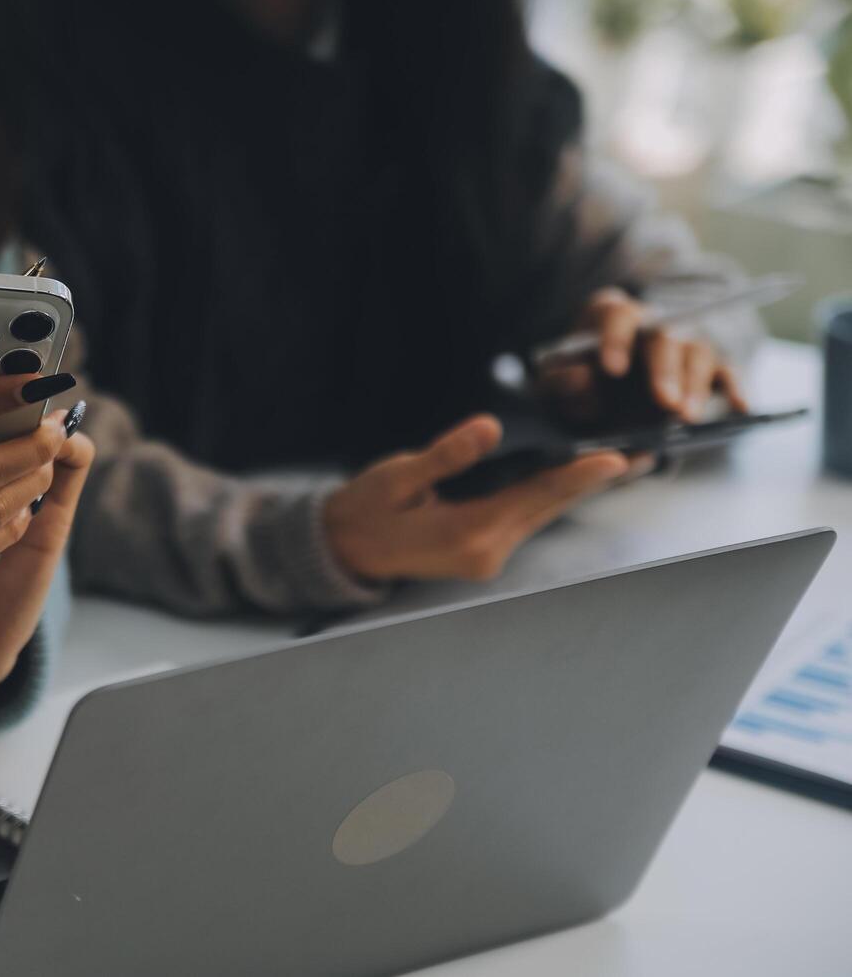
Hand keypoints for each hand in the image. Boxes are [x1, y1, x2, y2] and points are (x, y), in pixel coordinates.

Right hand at [323, 415, 628, 581]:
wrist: (344, 549)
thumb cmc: (366, 510)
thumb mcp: (398, 476)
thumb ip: (447, 454)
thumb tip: (489, 427)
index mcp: (467, 533)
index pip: (534, 496)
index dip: (578, 475)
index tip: (617, 459)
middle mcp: (486, 552)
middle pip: (549, 508)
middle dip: (592, 480)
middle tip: (641, 454)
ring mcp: (487, 558)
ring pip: (541, 515)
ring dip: (573, 489)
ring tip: (616, 461)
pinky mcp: (483, 555)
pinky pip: (525, 520)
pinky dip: (547, 497)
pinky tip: (567, 477)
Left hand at [537, 288, 748, 423]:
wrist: (595, 396)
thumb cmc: (572, 383)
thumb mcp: (551, 385)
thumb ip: (559, 382)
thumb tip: (583, 379)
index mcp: (610, 316)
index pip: (617, 315)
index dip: (615, 339)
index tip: (610, 370)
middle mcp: (652, 323)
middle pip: (665, 336)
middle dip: (665, 370)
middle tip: (663, 402)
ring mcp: (682, 344)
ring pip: (699, 353)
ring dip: (695, 386)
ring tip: (686, 418)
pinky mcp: (704, 370)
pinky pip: (726, 373)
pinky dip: (735, 389)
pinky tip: (741, 407)